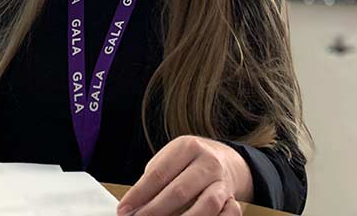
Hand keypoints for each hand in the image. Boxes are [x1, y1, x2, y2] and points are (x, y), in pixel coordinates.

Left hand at [117, 135, 251, 215]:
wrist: (224, 159)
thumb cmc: (187, 162)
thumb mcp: (169, 160)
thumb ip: (152, 181)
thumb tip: (132, 206)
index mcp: (187, 147)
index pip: (159, 174)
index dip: (139, 194)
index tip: (124, 209)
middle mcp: (207, 162)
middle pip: (179, 191)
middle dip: (154, 211)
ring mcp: (222, 181)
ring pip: (206, 205)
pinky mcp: (233, 198)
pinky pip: (229, 214)